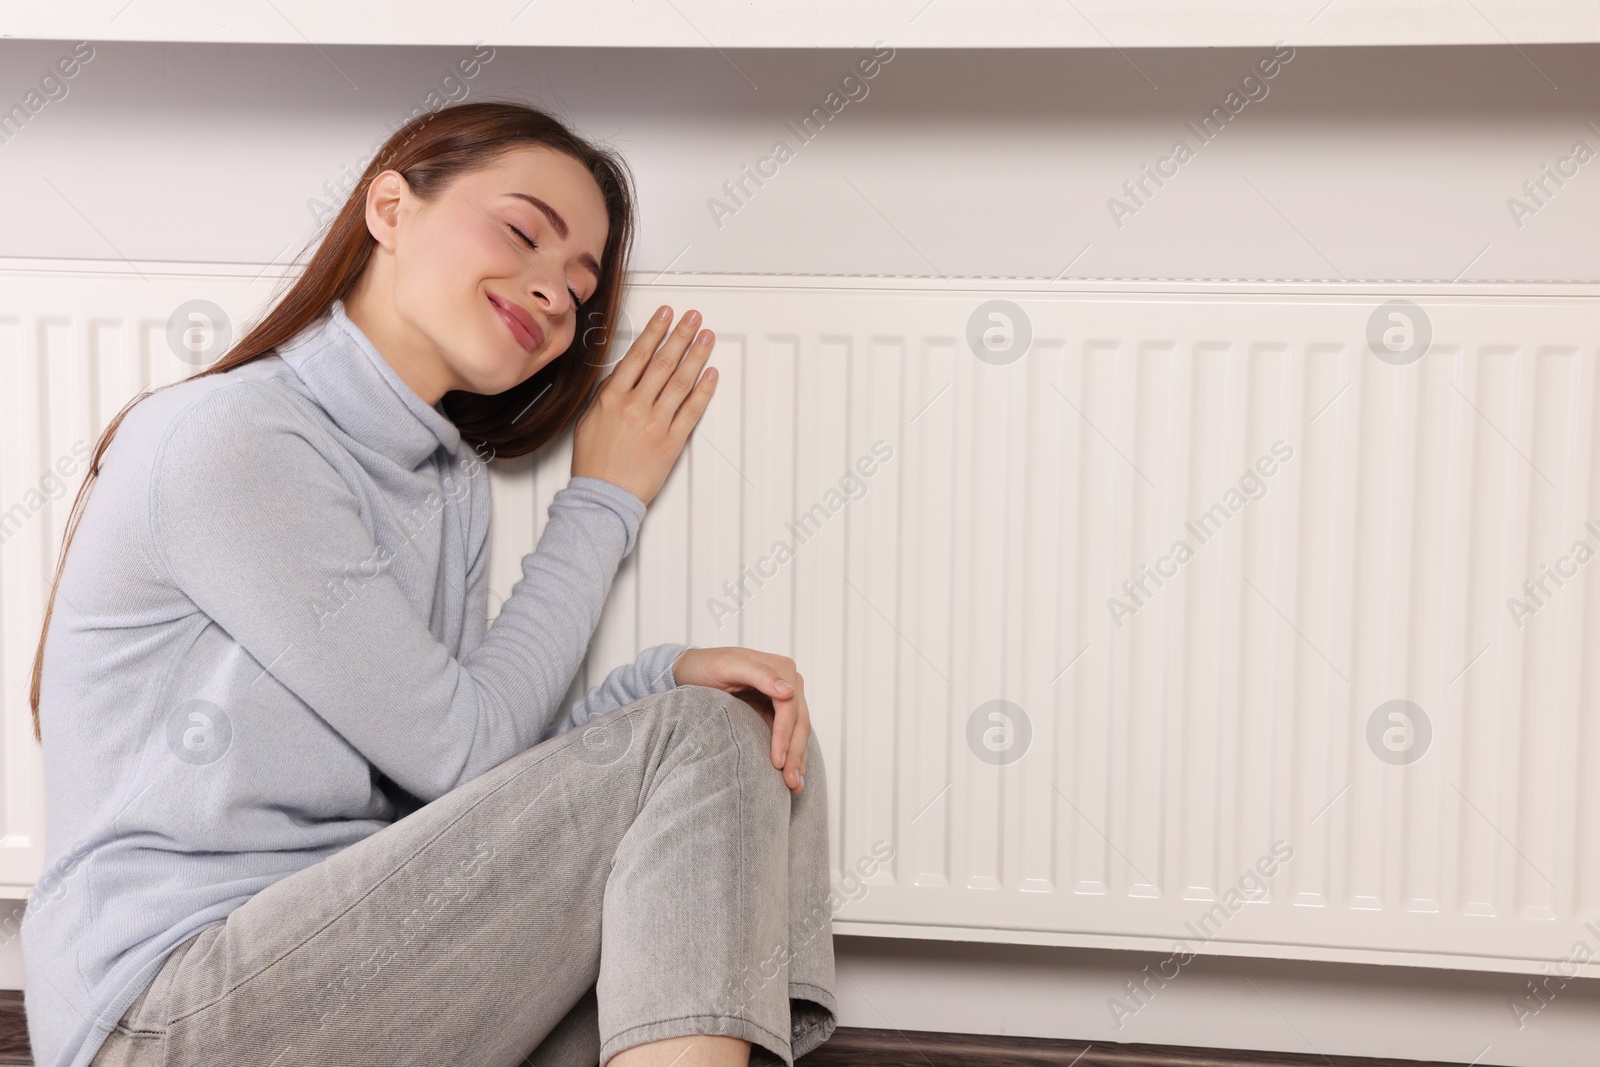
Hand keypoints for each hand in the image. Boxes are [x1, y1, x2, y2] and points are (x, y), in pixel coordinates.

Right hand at [571, 305, 717, 506]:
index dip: (655, 331)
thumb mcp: (588, 420)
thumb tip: (624, 373)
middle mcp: (636, 406)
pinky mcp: (672, 442)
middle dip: (680, 335)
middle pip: (663, 362)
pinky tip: (711, 375)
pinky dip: (703, 391)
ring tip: (707, 338)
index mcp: (612, 398)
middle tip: (694, 317)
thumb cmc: (594, 462)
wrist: (603, 496)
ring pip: (681, 382)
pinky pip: (691, 411)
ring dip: (696, 356)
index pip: (638, 355)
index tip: (666, 314)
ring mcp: (656, 424)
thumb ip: (607, 394)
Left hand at [670, 646, 809, 793]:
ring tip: (795, 786)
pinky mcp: (776, 714)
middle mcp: (789, 683)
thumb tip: (789, 691)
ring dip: (798, 760)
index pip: (790, 707)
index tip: (777, 761)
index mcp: (781, 668)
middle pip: (800, 722)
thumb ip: (759, 675)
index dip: (785, 735)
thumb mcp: (728, 665)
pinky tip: (793, 776)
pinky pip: (789, 737)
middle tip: (790, 782)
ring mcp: (785, 700)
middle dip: (796, 754)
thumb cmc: (706, 666)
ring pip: (799, 733)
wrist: (691, 670)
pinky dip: (792, 756)